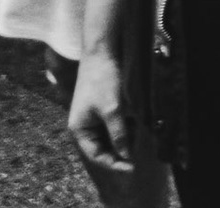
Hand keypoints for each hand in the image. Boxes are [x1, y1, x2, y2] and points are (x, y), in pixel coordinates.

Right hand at [67, 52, 133, 175]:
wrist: (101, 53)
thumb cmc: (102, 80)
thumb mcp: (113, 109)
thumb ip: (119, 133)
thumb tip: (126, 155)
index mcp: (80, 130)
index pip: (97, 155)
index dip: (114, 163)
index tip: (132, 167)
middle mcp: (84, 126)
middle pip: (104, 147)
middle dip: (121, 148)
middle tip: (139, 148)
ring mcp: (93, 117)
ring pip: (112, 136)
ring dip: (125, 136)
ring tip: (138, 128)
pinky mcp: (103, 109)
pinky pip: (115, 125)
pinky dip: (126, 125)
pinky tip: (136, 119)